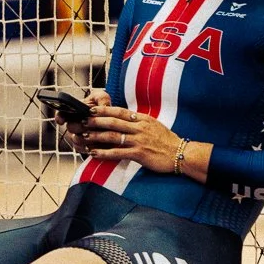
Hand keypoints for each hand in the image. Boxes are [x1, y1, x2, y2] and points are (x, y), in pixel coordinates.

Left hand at [80, 98, 208, 178]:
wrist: (181, 154)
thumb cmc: (166, 141)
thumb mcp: (153, 125)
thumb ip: (138, 122)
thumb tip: (123, 118)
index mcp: (142, 119)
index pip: (119, 111)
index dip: (103, 110)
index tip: (90, 109)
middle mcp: (139, 128)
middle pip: (113, 122)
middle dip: (95, 121)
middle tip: (82, 121)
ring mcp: (139, 141)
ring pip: (113, 136)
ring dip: (97, 136)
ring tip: (85, 136)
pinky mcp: (139, 154)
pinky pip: (118, 153)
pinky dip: (104, 153)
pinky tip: (94, 153)